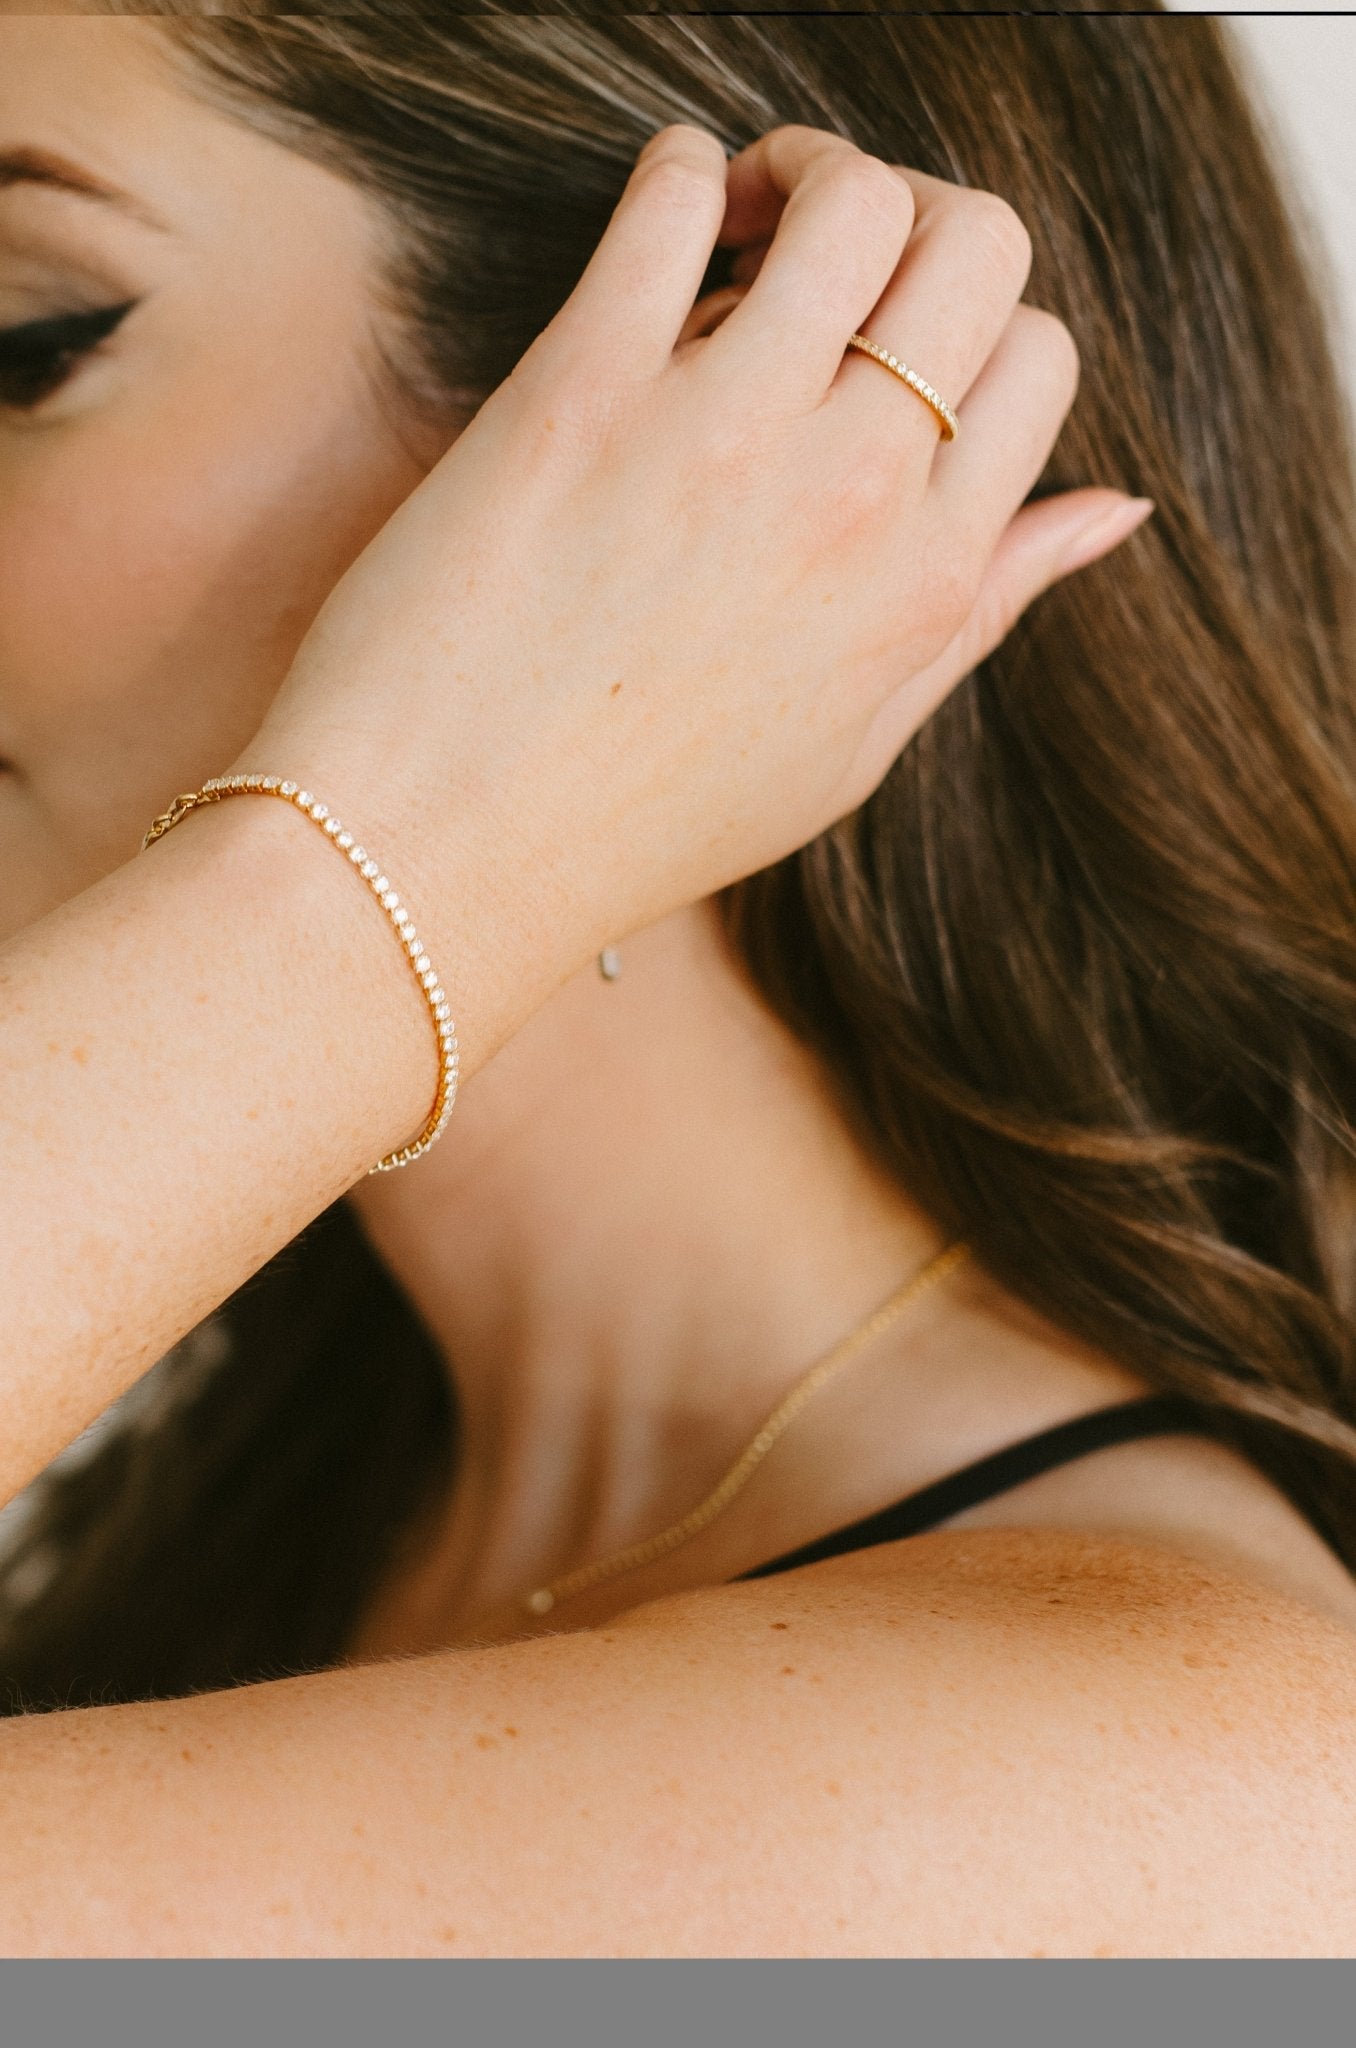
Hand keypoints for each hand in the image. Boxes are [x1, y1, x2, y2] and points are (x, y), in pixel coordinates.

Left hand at [250, 123, 1149, 1042]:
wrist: (441, 853)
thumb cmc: (640, 817)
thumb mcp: (852, 745)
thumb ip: (982, 610)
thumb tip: (1110, 510)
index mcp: (924, 582)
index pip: (1038, 355)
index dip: (976, 327)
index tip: (892, 349)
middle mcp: (848, 496)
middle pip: (975, 242)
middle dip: (920, 213)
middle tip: (833, 253)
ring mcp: (719, 434)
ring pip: (849, 191)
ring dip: (809, 167)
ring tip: (748, 218)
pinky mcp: (582, 390)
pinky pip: (670, 195)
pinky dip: (679, 172)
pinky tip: (660, 225)